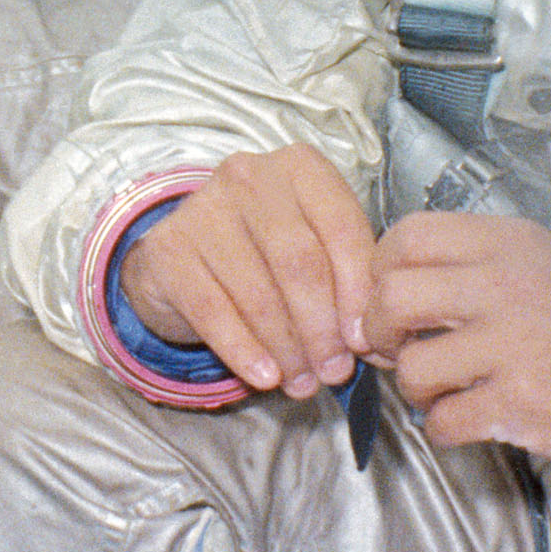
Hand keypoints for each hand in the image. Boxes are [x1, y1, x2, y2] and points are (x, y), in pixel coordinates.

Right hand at [119, 144, 375, 399]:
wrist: (184, 257)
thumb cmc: (265, 253)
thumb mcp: (315, 252)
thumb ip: (350, 288)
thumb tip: (382, 350)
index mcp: (300, 168)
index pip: (341, 229)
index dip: (358, 293)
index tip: (365, 342)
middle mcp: (250, 176)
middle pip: (299, 262)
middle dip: (322, 327)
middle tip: (334, 371)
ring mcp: (203, 208)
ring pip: (258, 292)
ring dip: (287, 349)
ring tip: (303, 383)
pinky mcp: (167, 249)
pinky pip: (212, 311)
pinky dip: (243, 351)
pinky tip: (264, 377)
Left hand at [367, 211, 550, 469]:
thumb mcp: (536, 266)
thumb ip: (465, 270)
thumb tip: (383, 299)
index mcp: (505, 244)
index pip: (406, 237)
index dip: (380, 272)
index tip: (389, 299)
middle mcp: (503, 286)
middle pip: (391, 298)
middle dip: (378, 333)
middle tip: (398, 351)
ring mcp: (510, 346)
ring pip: (411, 369)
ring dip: (416, 391)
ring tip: (445, 391)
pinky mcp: (518, 403)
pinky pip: (441, 421)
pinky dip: (443, 428)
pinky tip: (468, 419)